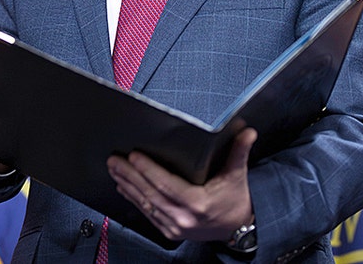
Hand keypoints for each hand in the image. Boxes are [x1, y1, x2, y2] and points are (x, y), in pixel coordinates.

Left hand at [107, 127, 257, 242]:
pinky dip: (134, 200)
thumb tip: (247, 132)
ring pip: (145, 205)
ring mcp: (175, 227)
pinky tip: (124, 188)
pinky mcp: (170, 231)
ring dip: (127, 186)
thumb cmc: (235, 200)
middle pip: (150, 194)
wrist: (237, 228)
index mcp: (198, 203)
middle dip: (130, 175)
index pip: (166, 184)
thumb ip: (240, 151)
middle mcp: (184, 217)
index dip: (148, 170)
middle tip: (115, 160)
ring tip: (114, 170)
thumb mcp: (238, 175)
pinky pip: (148, 214)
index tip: (134, 156)